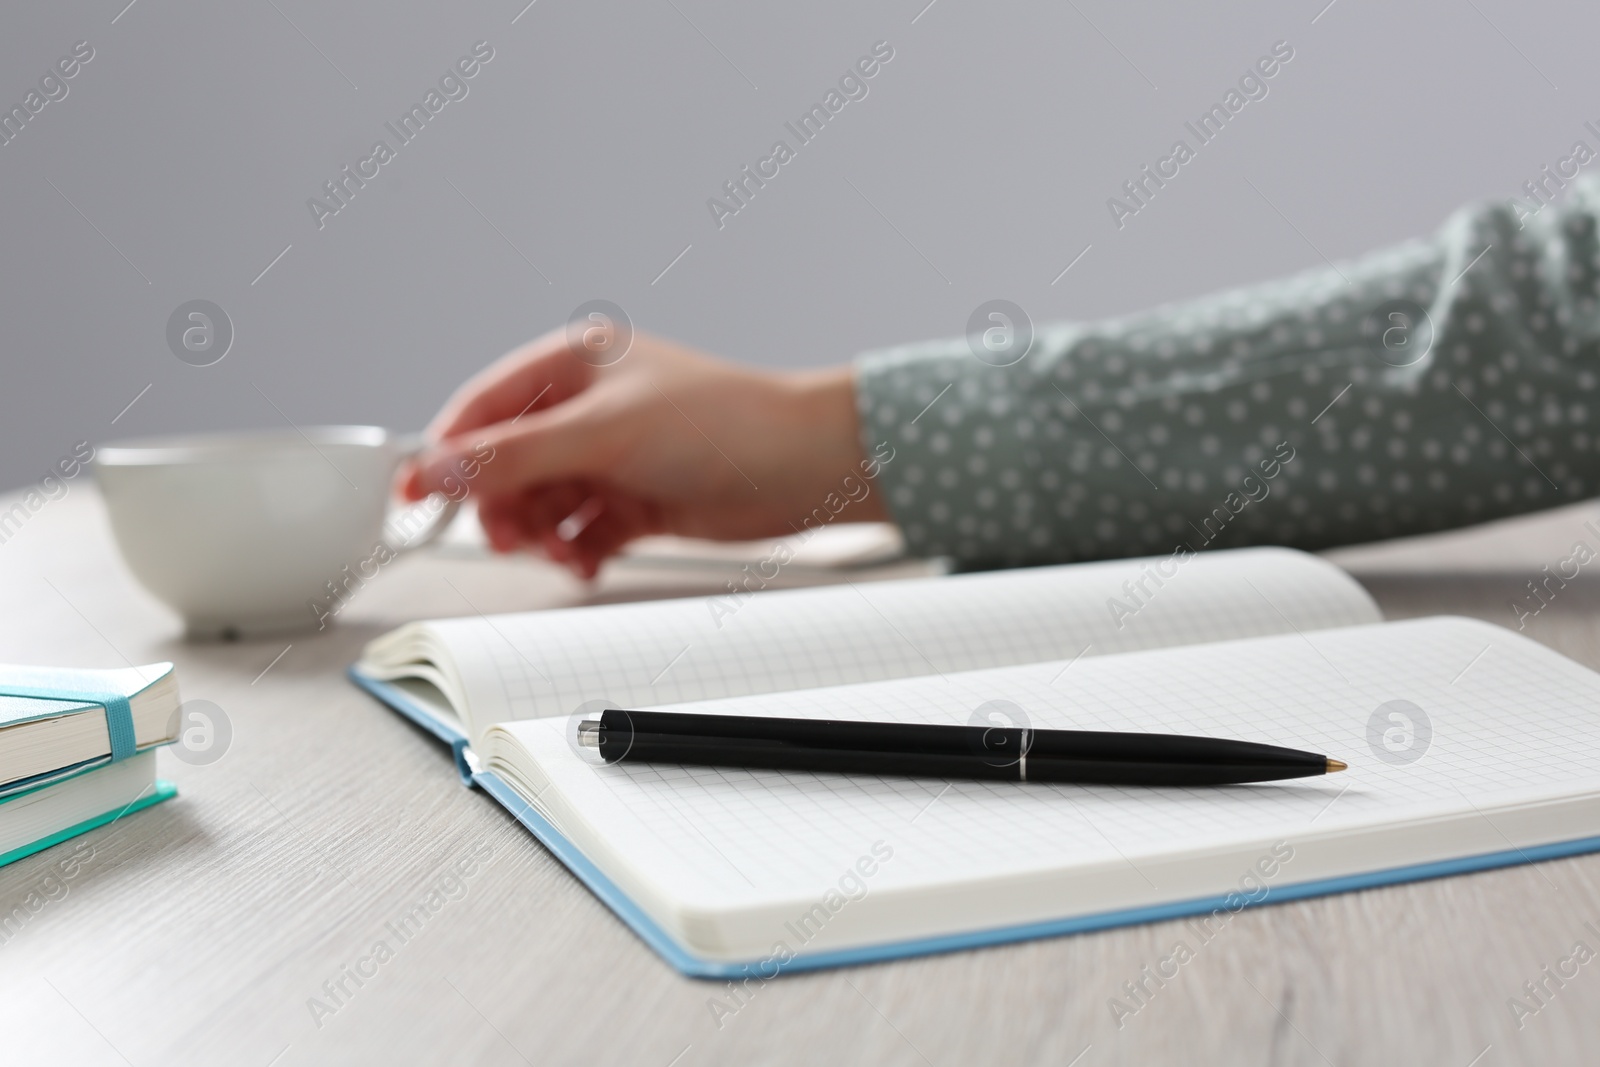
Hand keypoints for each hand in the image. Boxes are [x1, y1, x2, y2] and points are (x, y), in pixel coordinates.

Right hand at [398, 327, 886, 577]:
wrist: (806, 467)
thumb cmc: (723, 423)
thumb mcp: (605, 434)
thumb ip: (514, 455)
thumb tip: (435, 467)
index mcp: (573, 363)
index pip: (483, 407)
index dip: (445, 453)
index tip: (413, 497)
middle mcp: (587, 407)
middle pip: (506, 462)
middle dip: (502, 504)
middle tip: (511, 537)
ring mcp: (611, 455)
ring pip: (541, 502)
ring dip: (540, 534)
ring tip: (560, 553)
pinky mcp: (635, 499)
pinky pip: (579, 530)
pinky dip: (575, 551)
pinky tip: (586, 562)